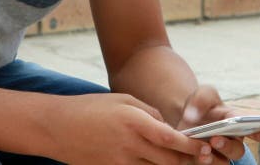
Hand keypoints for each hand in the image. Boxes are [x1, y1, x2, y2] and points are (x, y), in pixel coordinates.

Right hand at [47, 93, 211, 164]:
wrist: (56, 127)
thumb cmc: (91, 107)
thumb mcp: (123, 100)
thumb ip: (149, 113)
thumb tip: (168, 127)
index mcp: (133, 121)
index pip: (169, 137)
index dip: (189, 145)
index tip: (204, 147)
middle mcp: (128, 144)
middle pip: (167, 160)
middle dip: (187, 161)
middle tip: (203, 159)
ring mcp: (119, 161)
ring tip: (184, 163)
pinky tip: (158, 164)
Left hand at [175, 85, 259, 164]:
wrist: (184, 117)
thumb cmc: (201, 106)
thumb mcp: (202, 95)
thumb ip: (202, 99)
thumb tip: (193, 115)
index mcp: (237, 123)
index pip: (255, 129)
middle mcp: (231, 141)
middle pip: (237, 150)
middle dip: (228, 146)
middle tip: (216, 139)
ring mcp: (218, 154)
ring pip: (224, 162)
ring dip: (215, 157)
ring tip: (205, 150)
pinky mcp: (205, 161)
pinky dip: (203, 162)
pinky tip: (197, 155)